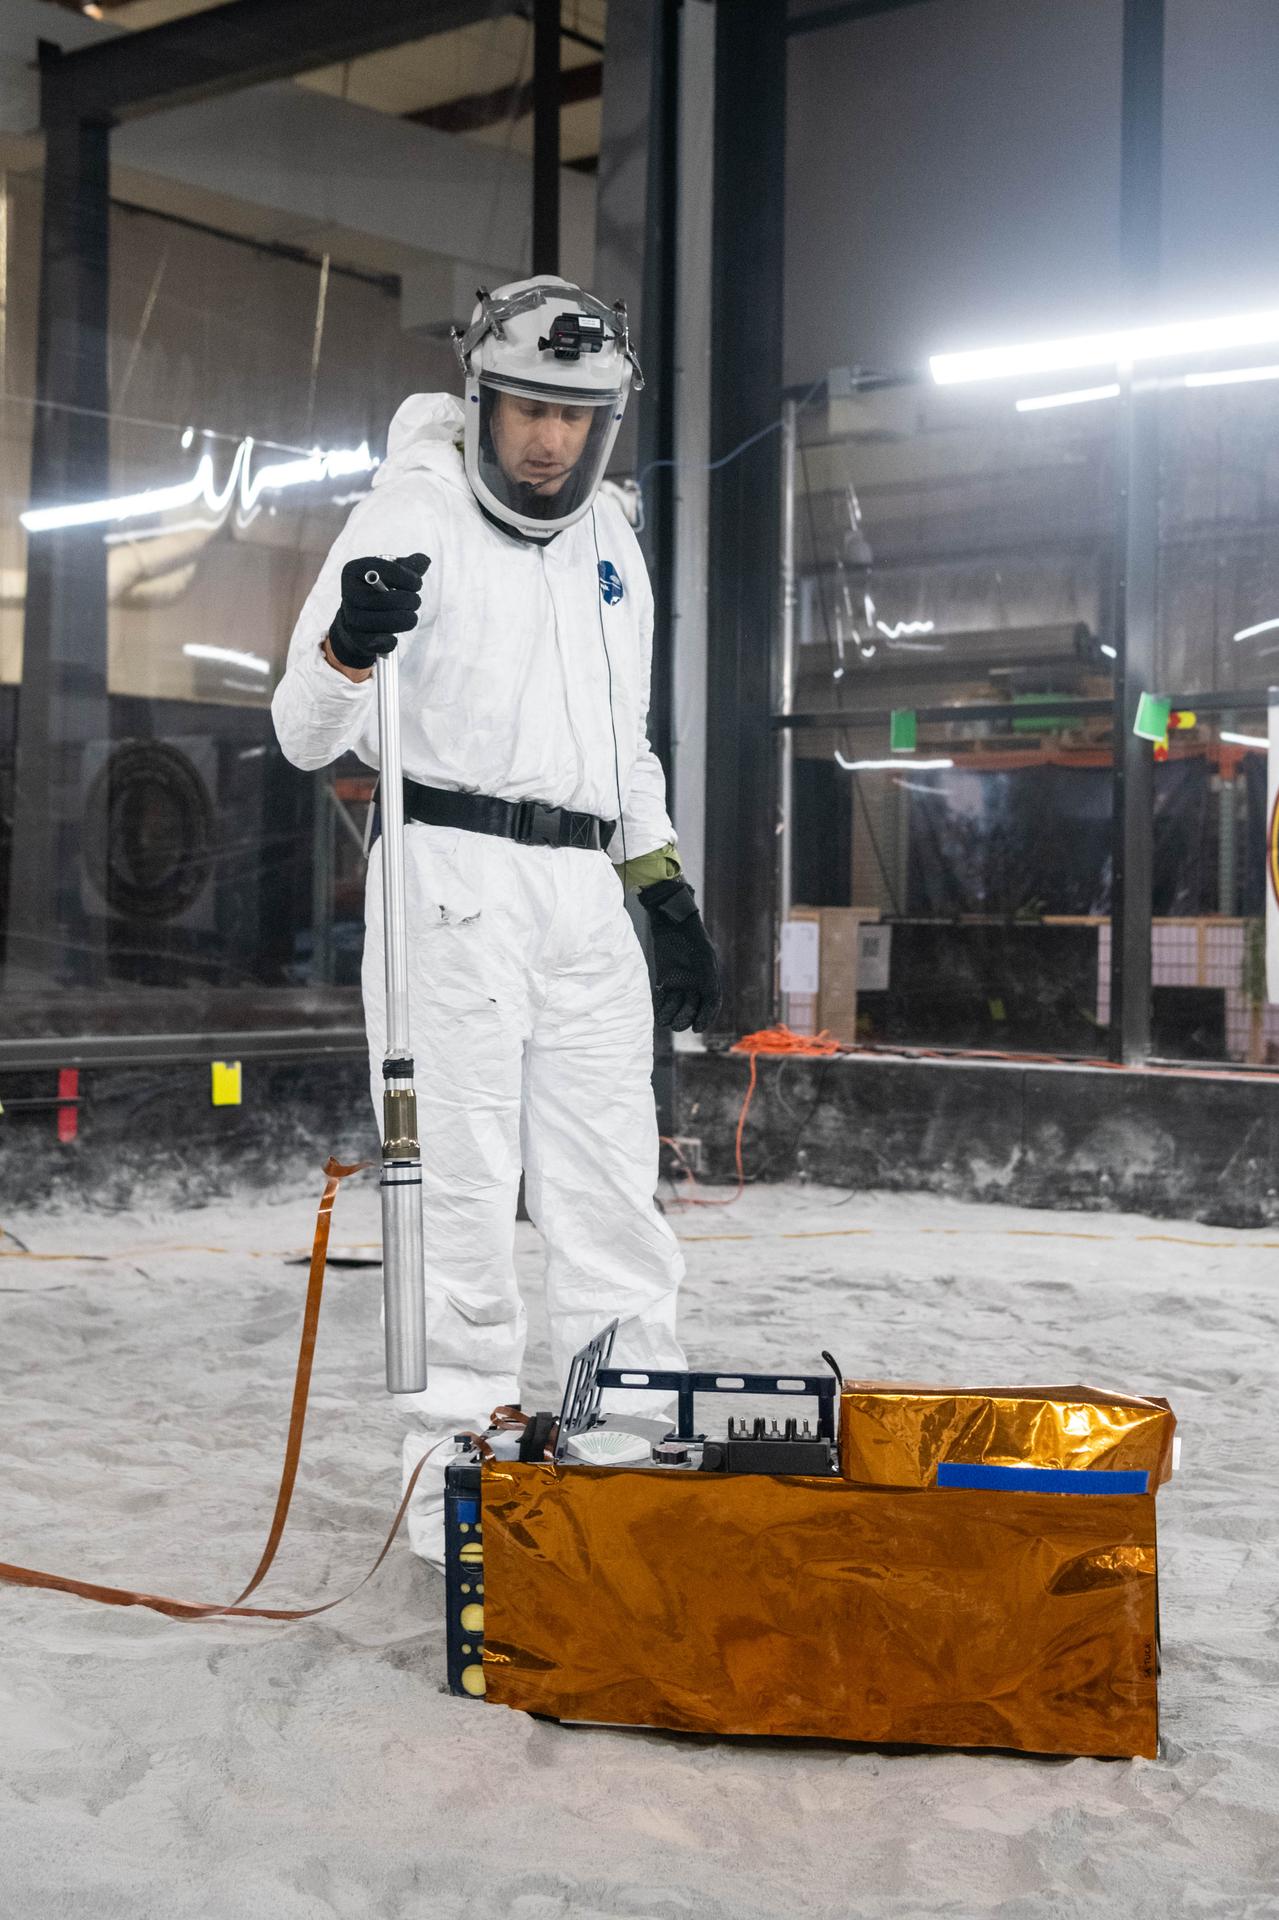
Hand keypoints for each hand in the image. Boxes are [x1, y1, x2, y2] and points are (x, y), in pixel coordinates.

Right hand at [327, 552, 428, 670]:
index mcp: (354, 570)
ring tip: (412, 618)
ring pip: (374, 621)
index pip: (381, 570)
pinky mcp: (355, 637)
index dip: (406, 577)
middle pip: (378, 599)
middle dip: (405, 601)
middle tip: (416, 602)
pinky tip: (395, 638)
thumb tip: (424, 560)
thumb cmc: (380, 590)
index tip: (417, 584)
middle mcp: (348, 592)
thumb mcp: (392, 574)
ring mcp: (350, 616)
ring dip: (400, 620)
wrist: (359, 618)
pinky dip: (386, 641)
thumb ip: (409, 566)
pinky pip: (370, 641)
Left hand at [638, 878, 722, 1032]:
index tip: (698, 1028)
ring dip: (673, 1015)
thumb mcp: (701, 951)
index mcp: (709, 974)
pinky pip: (665, 997)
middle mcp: (696, 980)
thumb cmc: (688, 931)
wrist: (669, 916)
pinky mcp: (665, 977)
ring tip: (666, 1023)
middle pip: (694, 1006)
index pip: (711, 1001)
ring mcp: (680, 979)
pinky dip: (662, 1006)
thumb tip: (711, 995)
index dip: (706, 1017)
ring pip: (679, 1004)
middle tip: (678, 1025)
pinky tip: (658, 1014)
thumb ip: (706, 972)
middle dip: (687, 1017)